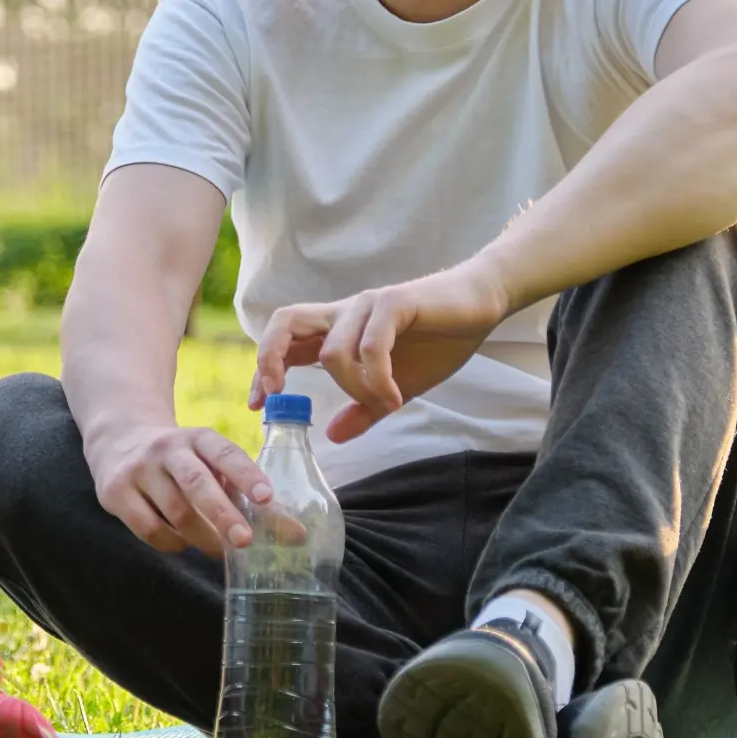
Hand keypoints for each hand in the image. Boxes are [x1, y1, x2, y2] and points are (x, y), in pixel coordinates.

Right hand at [89, 424, 272, 555]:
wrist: (118, 441)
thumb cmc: (184, 463)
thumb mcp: (212, 465)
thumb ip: (250, 496)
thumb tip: (296, 536)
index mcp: (198, 437)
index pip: (226, 454)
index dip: (248, 475)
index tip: (268, 498)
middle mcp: (167, 449)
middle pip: (197, 483)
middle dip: (223, 514)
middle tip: (245, 541)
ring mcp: (139, 470)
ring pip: (175, 512)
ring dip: (203, 537)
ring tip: (221, 549)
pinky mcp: (116, 492)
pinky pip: (149, 529)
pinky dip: (173, 543)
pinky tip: (183, 542)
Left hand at [249, 263, 508, 443]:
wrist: (480, 304)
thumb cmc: (438, 340)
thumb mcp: (396, 387)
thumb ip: (364, 410)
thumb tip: (333, 435)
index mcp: (339, 330)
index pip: (285, 342)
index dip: (263, 369)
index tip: (257, 405)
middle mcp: (345, 313)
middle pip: (286, 322)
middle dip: (270, 358)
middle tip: (278, 395)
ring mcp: (368, 305)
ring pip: (332, 351)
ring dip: (353, 388)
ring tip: (382, 403)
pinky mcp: (396, 302)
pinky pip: (371, 345)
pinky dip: (378, 378)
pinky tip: (394, 397)